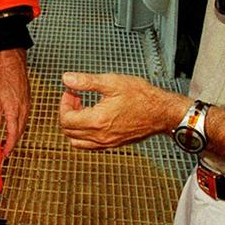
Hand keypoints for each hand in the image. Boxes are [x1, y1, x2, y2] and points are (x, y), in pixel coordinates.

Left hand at [0, 49, 29, 157]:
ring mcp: (26, 106)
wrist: (13, 64)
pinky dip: (19, 126)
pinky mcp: (27, 102)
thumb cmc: (2, 78)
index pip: (13, 134)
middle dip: (13, 143)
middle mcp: (23, 110)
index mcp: (14, 111)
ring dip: (16, 135)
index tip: (5, 154)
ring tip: (8, 141)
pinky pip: (24, 118)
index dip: (9, 146)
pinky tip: (13, 125)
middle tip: (5, 151)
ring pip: (22, 126)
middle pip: (19, 132)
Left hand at [58, 72, 185, 149]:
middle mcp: (100, 136)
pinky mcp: (113, 145)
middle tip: (75, 98)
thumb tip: (67, 79)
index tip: (71, 92)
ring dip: (73, 125)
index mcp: (97, 120)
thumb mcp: (111, 82)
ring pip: (76, 141)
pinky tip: (91, 119)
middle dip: (67, 113)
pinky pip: (89, 145)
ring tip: (82, 109)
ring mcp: (107, 143)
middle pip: (68, 131)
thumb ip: (86, 81)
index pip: (66, 119)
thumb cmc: (141, 96)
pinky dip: (83, 135)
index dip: (64, 103)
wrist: (161, 112)